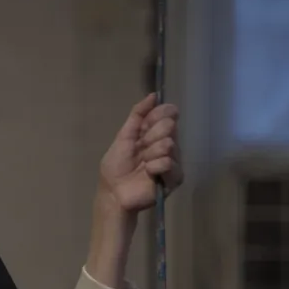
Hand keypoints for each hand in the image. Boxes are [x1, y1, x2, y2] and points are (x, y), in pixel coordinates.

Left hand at [98, 93, 182, 213]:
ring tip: (142, 165)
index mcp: (155, 132)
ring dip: (149, 154)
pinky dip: (155, 167)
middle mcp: (167, 143)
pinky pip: (168, 163)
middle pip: (169, 126)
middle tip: (139, 150)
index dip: (158, 115)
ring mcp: (172, 160)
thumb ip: (137, 114)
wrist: (113, 192)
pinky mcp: (174, 177)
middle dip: (150, 137)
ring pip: (168, 144)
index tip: (144, 127)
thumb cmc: (116, 167)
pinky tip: (148, 173)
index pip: (168, 113)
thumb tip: (153, 95)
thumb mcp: (123, 136)